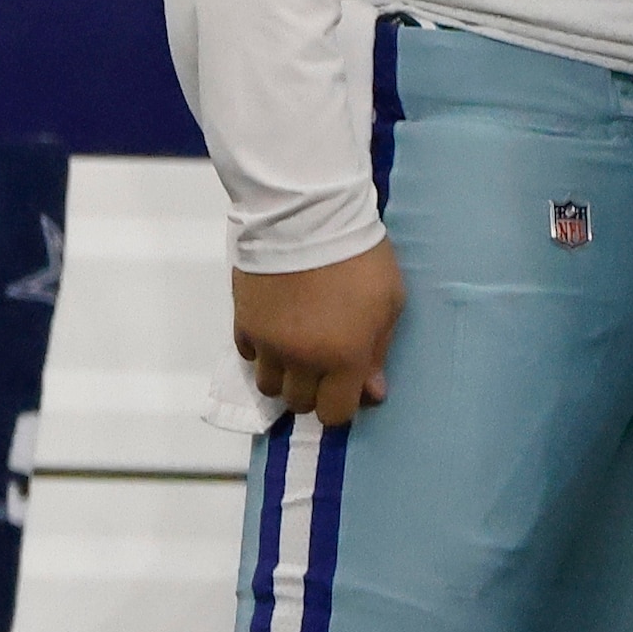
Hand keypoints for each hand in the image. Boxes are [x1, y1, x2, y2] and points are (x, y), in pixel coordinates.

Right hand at [234, 240, 401, 431]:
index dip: (341, 406)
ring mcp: (267, 343)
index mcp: (344, 358)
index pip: (335, 413)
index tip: (346, 388)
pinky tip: (275, 330)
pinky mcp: (242, 322)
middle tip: (322, 366)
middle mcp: (301, 360)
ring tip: (295, 352)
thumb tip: (372, 391)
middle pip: (298, 403)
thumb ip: (378, 351)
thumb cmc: (360, 258)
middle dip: (312, 391)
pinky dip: (261, 351)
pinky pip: (248, 355)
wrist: (307, 218)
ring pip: (268, 385)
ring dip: (283, 375)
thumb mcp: (389, 303)